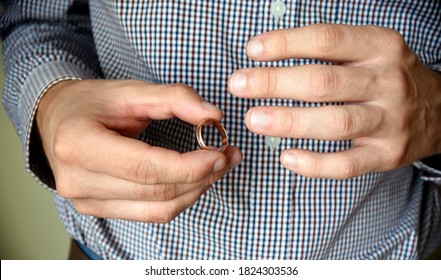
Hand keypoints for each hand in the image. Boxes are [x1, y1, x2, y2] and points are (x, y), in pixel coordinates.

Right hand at [36, 80, 241, 221]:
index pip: (145, 168)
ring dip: (194, 191)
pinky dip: (177, 199)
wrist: (57, 119)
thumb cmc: (92, 102)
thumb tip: (214, 116)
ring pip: (156, 210)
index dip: (189, 166)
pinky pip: (148, 214)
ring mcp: (85, 201)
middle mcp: (78, 180)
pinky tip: (193, 180)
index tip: (221, 154)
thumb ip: (174, 99)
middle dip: (200, 178)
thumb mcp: (131, 90)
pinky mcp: (97, 209)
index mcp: (79, 145)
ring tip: (217, 168)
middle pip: (155, 192)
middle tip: (228, 157)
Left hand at [229, 24, 440, 178]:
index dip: (286, 44)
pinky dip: (316, 164)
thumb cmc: (388, 77)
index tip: (252, 51)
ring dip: (289, 122)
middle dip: (275, 83)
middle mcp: (387, 82)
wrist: (440, 111)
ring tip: (254, 120)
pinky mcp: (387, 154)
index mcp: (380, 47)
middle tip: (238, 85)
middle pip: (324, 83)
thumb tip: (269, 54)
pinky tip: (287, 158)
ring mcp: (389, 121)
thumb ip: (331, 50)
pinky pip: (348, 164)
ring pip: (335, 123)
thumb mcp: (371, 50)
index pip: (327, 40)